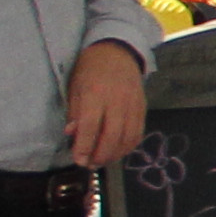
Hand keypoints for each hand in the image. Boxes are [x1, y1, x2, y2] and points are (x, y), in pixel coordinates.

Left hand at [65, 41, 149, 169]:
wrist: (117, 51)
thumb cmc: (90, 69)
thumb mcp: (75, 87)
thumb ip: (75, 112)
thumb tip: (72, 135)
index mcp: (96, 94)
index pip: (91, 126)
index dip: (84, 147)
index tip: (78, 160)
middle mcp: (117, 100)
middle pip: (112, 136)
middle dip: (101, 155)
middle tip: (90, 165)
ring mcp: (133, 105)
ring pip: (128, 137)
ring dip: (116, 154)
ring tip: (103, 160)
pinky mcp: (143, 107)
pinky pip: (139, 132)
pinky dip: (129, 146)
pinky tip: (118, 150)